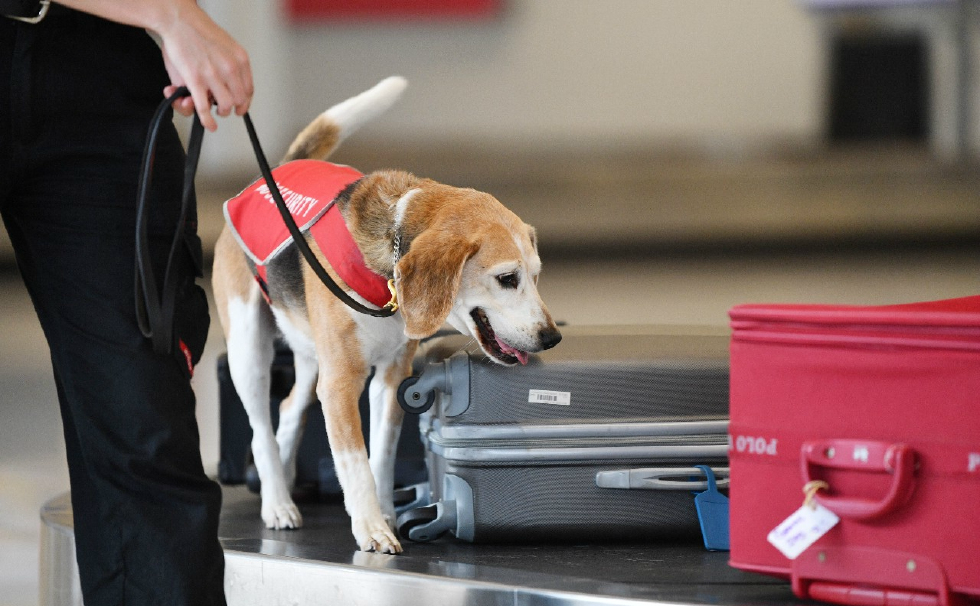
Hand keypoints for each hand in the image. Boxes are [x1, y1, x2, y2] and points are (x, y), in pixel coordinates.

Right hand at [155, 2, 252, 130]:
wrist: (178, 20)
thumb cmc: (197, 32)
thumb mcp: (225, 46)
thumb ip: (230, 66)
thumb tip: (231, 84)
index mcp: (240, 59)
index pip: (249, 89)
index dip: (244, 101)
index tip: (240, 106)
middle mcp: (230, 68)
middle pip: (240, 100)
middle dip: (232, 107)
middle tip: (224, 107)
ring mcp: (213, 75)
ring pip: (225, 106)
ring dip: (220, 111)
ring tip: (215, 109)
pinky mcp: (196, 81)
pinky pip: (204, 108)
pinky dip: (208, 120)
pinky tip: (210, 125)